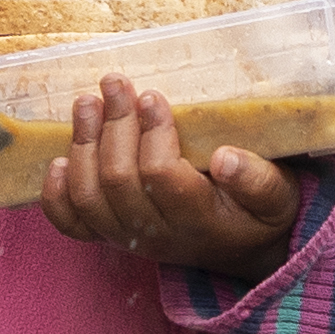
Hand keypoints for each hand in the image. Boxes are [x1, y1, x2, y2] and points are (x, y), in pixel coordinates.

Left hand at [39, 81, 304, 269]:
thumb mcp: (278, 197)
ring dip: (82, 145)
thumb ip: (259, 180)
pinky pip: (70, 224)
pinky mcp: (108, 237)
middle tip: (115, 83)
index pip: (161, 176)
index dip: (153, 133)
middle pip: (118, 181)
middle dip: (114, 125)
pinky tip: (56, 160)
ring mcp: (127, 239)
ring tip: (86, 102)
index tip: (154, 96)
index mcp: (199, 220)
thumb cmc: (258, 213)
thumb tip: (226, 157)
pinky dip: (57, 195)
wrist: (240, 251)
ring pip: (89, 197)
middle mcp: (156, 234)